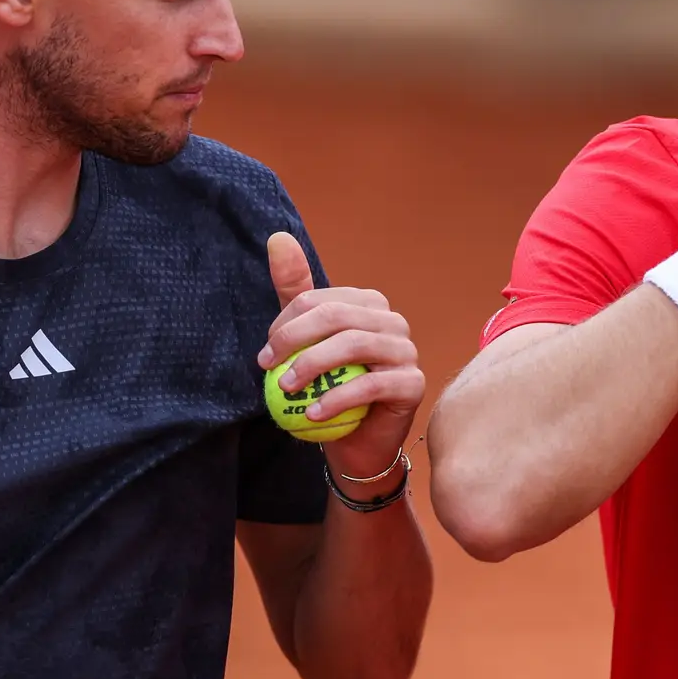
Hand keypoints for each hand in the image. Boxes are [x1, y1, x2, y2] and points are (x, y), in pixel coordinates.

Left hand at [255, 232, 425, 475]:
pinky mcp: (412, 383)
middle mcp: (393, 321)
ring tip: (286, 390)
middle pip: (337, 317)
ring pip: (354, 345)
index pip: (321, 300)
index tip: (264, 356)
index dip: (286, 324)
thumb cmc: (329, 387)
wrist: (356, 440)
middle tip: (267, 368)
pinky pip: (372, 385)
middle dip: (294, 339)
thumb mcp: (306, 340)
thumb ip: (295, 292)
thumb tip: (277, 237)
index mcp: (368, 304)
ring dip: (313, 366)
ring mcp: (407, 351)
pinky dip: (337, 399)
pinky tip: (312, 414)